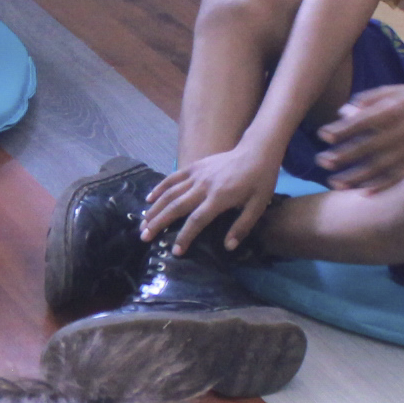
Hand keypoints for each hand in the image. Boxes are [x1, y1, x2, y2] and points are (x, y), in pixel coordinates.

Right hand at [144, 143, 285, 253]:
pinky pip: (173, 177)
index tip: (176, 251)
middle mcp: (203, 186)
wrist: (257, 151)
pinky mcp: (194, 166)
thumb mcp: (258, 206)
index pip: (197, 220)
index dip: (185, 236)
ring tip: (143, 223)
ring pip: (170, 193)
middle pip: (176, 206)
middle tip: (144, 237)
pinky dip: (159, 188)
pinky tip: (149, 199)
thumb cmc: (260, 181)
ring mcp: (196, 174)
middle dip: (159, 223)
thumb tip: (228, 247)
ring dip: (155, 208)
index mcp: (219, 197)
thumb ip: (242, 227)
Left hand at [309, 84, 403, 191]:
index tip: (323, 136)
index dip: (342, 129)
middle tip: (321, 162)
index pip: (363, 121)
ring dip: (355, 177)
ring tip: (334, 183)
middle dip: (342, 156)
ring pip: (380, 166)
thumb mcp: (394, 91)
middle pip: (368, 146)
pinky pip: (398, 177)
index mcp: (394, 109)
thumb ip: (367, 99)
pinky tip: (363, 193)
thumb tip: (342, 113)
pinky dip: (381, 186)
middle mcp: (402, 129)